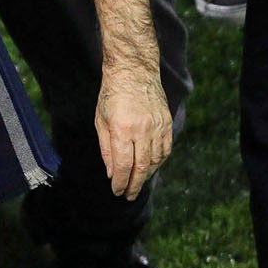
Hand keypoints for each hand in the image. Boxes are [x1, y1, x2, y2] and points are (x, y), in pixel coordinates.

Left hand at [95, 63, 171, 199]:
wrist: (134, 71)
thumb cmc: (111, 95)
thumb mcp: (101, 121)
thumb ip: (106, 149)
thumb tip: (111, 173)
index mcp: (122, 130)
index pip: (123, 165)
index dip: (120, 182)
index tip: (117, 191)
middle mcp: (141, 130)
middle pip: (141, 167)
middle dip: (134, 185)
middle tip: (129, 196)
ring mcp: (157, 127)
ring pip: (155, 160)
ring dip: (147, 175)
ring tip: (138, 182)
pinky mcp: (166, 123)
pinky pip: (165, 149)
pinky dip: (159, 162)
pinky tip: (151, 167)